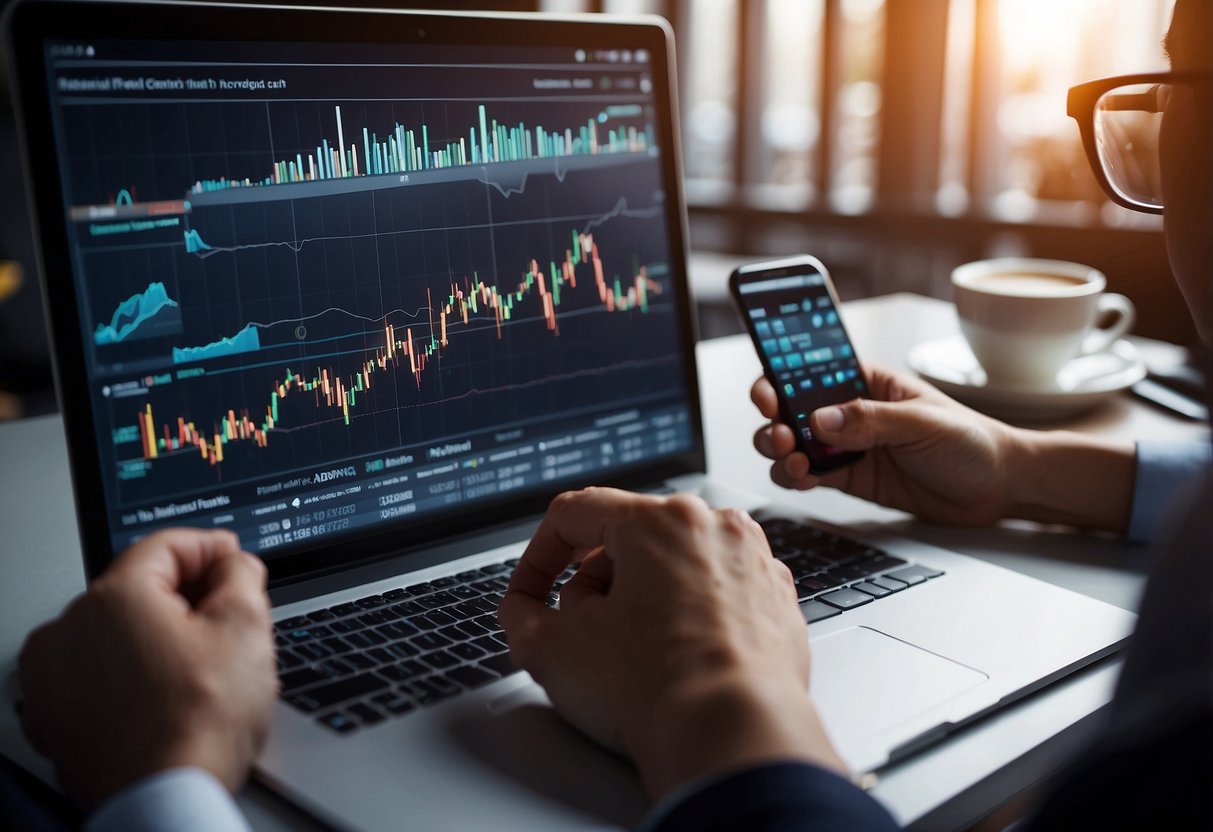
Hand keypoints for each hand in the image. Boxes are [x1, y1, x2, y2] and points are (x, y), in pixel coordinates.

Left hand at [18, 528, 276, 808]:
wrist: (165, 800)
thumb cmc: (199, 723)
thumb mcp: (247, 626)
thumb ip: (241, 575)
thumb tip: (234, 564)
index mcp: (113, 596)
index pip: (167, 545)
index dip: (213, 548)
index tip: (236, 561)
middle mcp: (67, 630)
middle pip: (140, 589)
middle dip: (187, 598)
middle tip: (231, 621)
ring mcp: (52, 678)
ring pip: (117, 633)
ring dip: (157, 637)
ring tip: (201, 667)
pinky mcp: (53, 718)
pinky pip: (98, 676)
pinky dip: (131, 676)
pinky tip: (168, 695)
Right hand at [499, 488, 846, 799]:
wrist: (734, 740)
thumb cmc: (658, 692)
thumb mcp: (552, 650)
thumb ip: (520, 615)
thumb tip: (523, 611)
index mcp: (659, 520)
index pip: (574, 514)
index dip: (536, 559)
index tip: (529, 596)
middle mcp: (715, 528)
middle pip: (628, 540)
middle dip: (593, 585)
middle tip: (581, 635)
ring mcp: (755, 564)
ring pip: (675, 566)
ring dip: (642, 602)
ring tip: (632, 656)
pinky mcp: (778, 603)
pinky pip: (717, 596)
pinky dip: (691, 620)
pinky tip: (676, 663)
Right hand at [752, 363, 1019, 525]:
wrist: (998, 487)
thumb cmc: (971, 440)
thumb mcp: (922, 423)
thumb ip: (870, 421)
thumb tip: (821, 419)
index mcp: (866, 382)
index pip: (810, 370)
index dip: (780, 377)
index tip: (767, 394)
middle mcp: (849, 410)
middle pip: (791, 408)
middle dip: (774, 420)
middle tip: (782, 435)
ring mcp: (847, 445)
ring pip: (793, 443)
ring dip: (780, 450)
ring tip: (792, 459)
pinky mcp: (850, 478)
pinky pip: (808, 475)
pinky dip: (795, 477)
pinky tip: (802, 478)